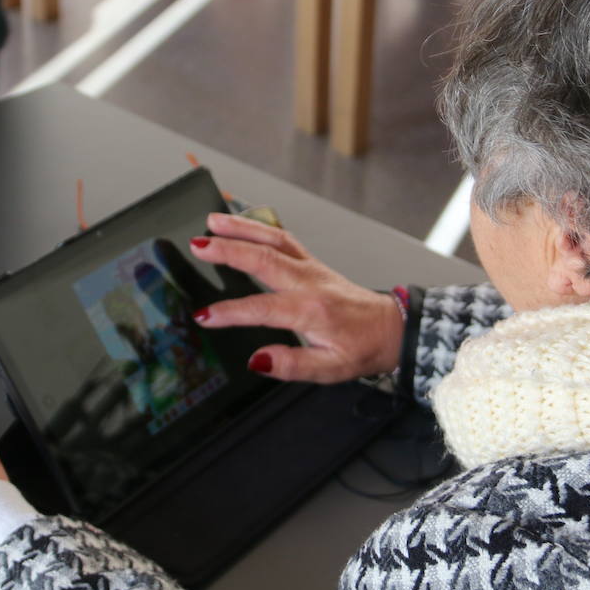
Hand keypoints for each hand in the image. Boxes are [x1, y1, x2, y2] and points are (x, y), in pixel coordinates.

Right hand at [189, 213, 403, 382]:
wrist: (390, 328)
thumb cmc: (362, 348)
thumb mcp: (330, 369)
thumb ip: (292, 365)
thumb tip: (258, 360)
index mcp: (311, 310)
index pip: (262, 308)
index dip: (230, 312)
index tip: (205, 316)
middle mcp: (309, 282)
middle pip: (263, 258)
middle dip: (228, 250)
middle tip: (198, 245)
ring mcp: (311, 268)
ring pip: (273, 239)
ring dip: (242, 227)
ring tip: (212, 221)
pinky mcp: (312, 263)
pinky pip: (284, 238)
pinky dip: (261, 226)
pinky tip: (243, 221)